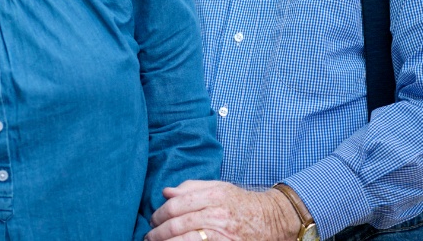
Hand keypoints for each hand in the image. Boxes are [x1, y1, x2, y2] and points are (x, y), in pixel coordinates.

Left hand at [146, 181, 299, 240]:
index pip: (176, 205)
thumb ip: (191, 187)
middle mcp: (218, 214)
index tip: (153, 220)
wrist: (272, 219)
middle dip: (158, 232)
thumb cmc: (241, 203)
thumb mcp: (219, 187)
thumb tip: (165, 191)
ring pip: (185, 240)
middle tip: (150, 236)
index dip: (159, 214)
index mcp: (214, 195)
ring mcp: (223, 234)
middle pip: (177, 224)